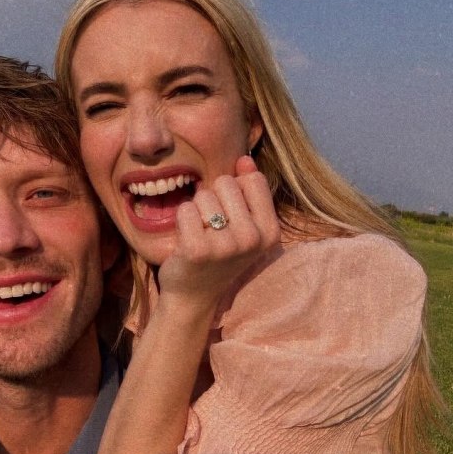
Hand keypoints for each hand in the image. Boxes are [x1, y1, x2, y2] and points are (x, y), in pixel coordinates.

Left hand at [159, 156, 280, 308]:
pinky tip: (186, 241)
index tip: (230, 215)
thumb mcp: (243, 223)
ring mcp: (227, 246)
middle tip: (212, 228)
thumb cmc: (219, 254)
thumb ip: (248, 189)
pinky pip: (186, 209)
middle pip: (226, 183)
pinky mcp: (198, 250)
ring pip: (203, 195)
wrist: (194, 295)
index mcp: (271, 231)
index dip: (234, 191)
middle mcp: (253, 239)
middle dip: (213, 199)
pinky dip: (181, 221)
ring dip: (196, 211)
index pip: (252, 180)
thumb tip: (244, 158)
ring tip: (200, 235)